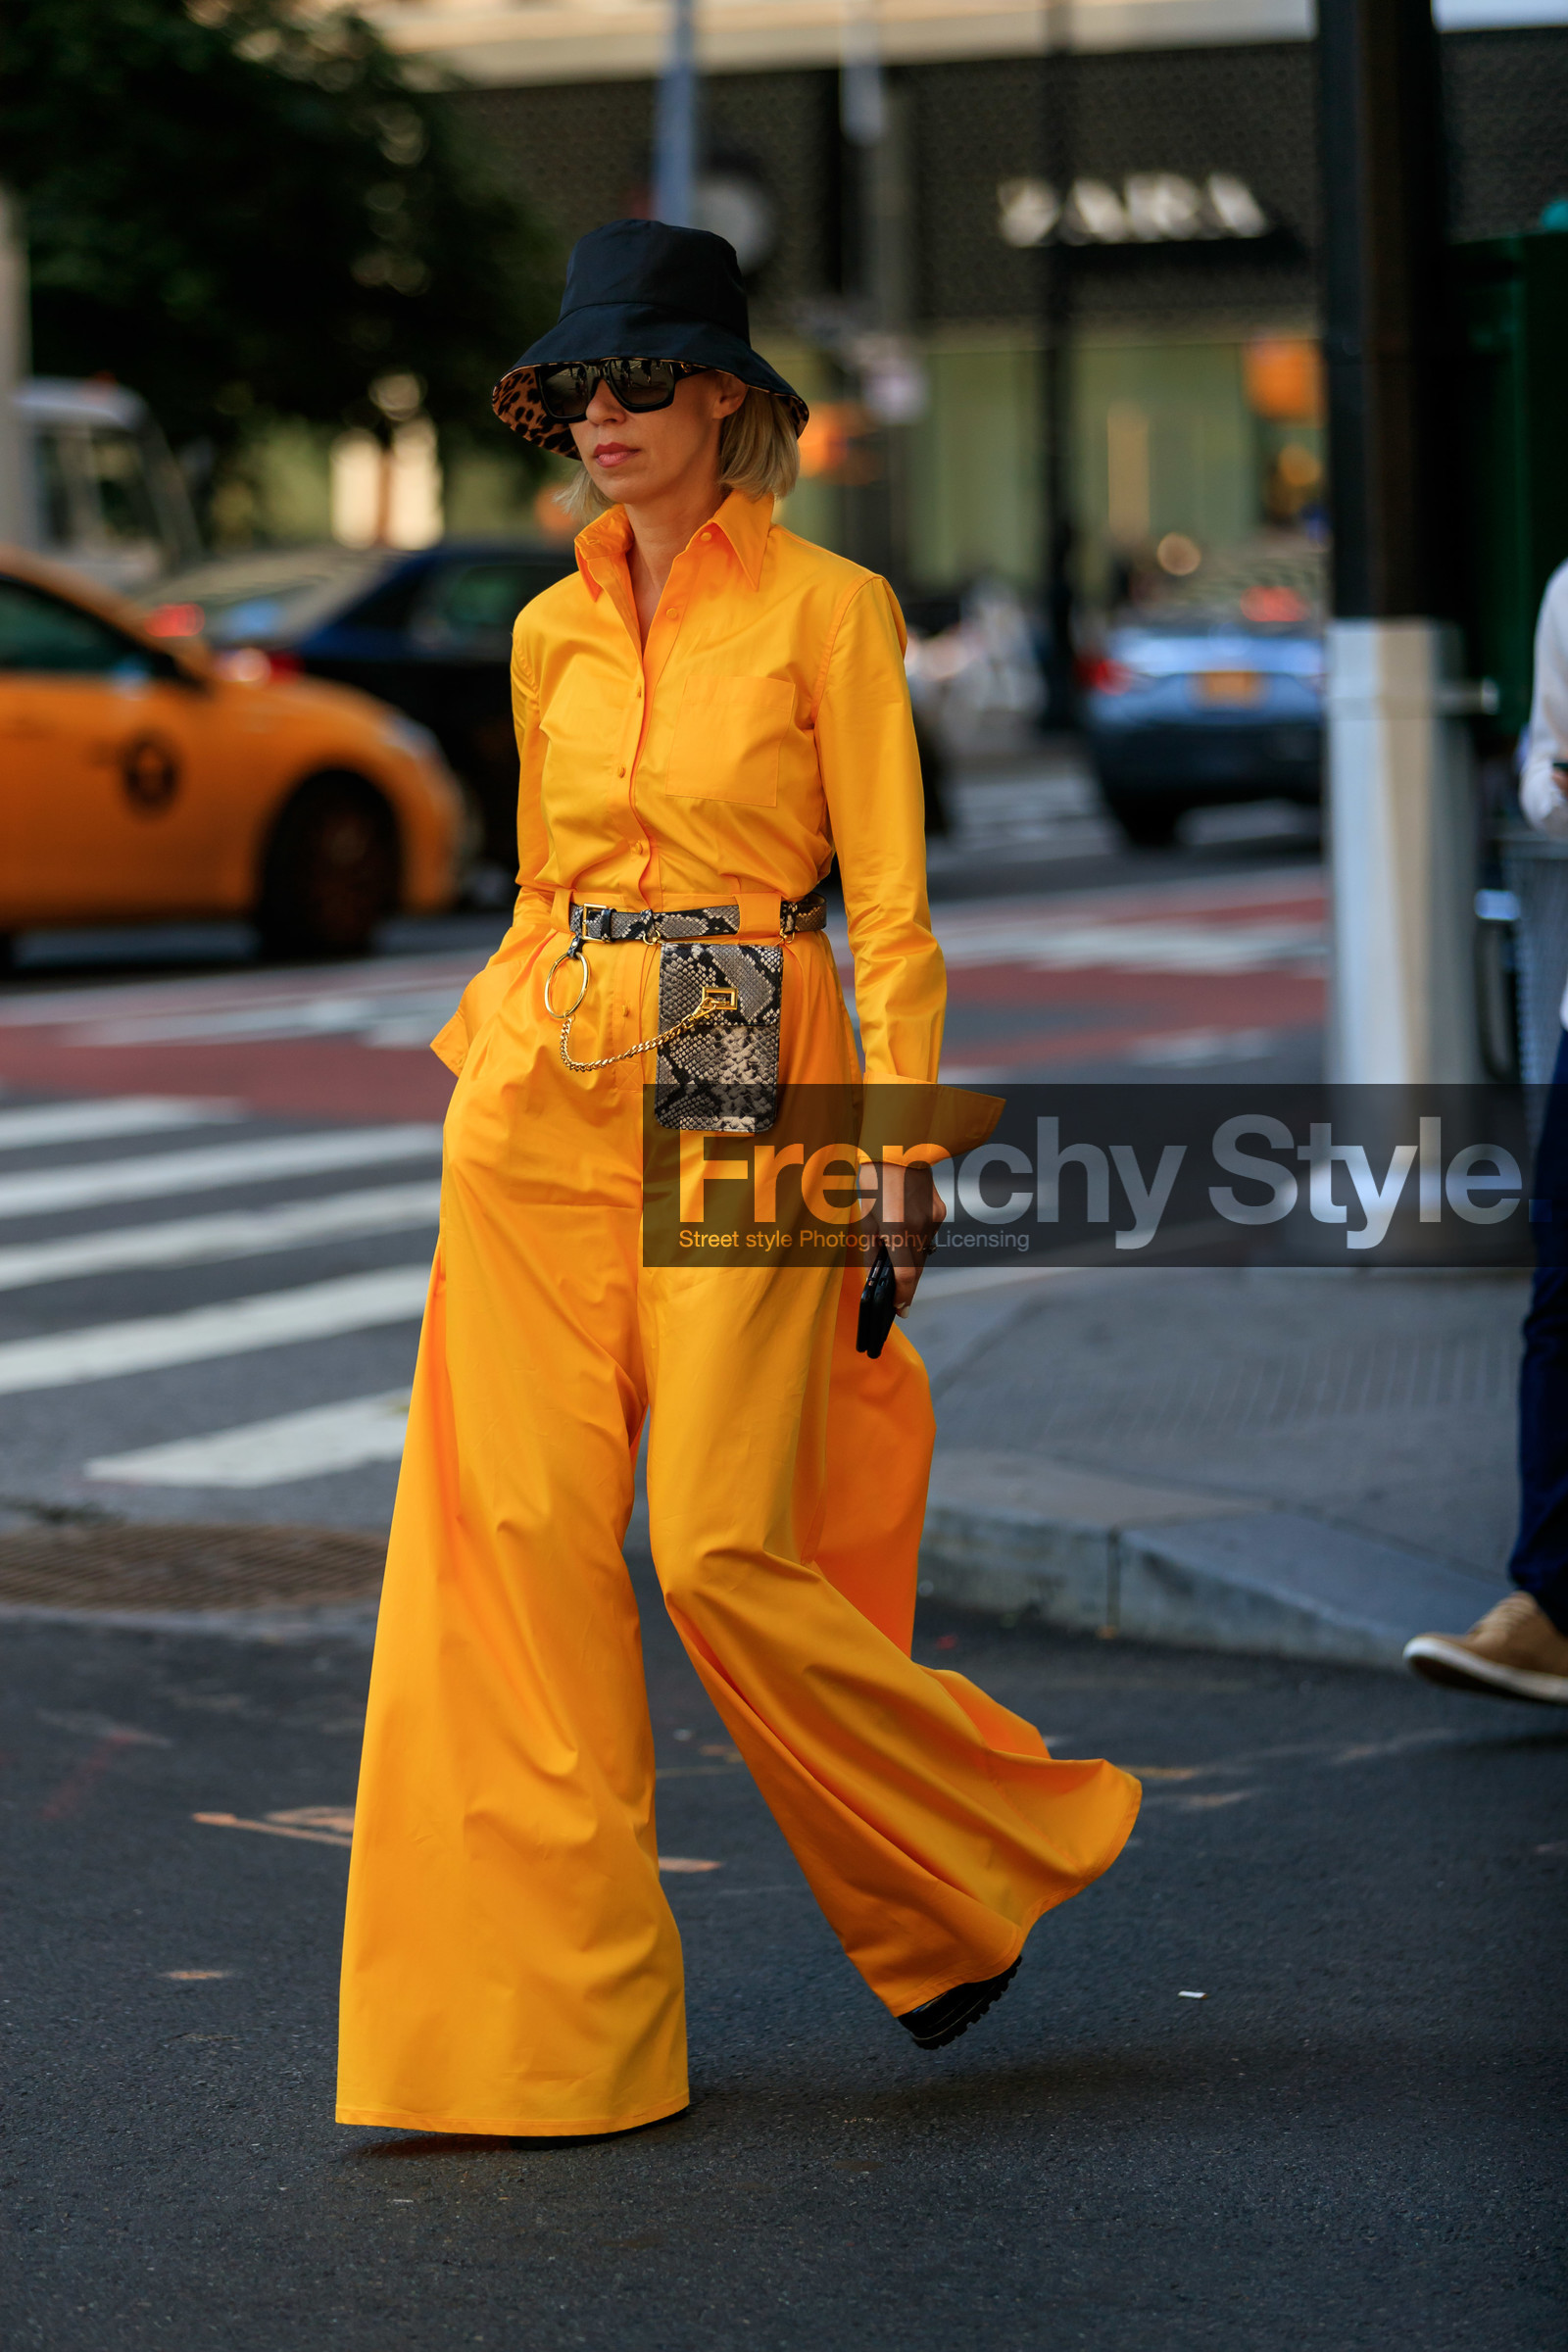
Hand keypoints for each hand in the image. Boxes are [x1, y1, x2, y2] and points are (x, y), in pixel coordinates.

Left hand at [867, 1157, 945, 1312]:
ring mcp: (934, 1219)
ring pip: (924, 1251)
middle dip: (907, 1283)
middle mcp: (921, 1227)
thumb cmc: (873, 1180)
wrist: (898, 1146)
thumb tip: (874, 1274)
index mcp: (898, 1229)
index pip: (906, 1274)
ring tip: (895, 1261)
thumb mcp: (864, 1216)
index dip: (903, 1295)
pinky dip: (917, 1240)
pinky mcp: (940, 1211)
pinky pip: (929, 1235)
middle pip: (918, 1267)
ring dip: (911, 1260)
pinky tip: (904, 1230)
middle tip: (897, 1297)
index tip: (899, 1309)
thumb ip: (870, 1249)